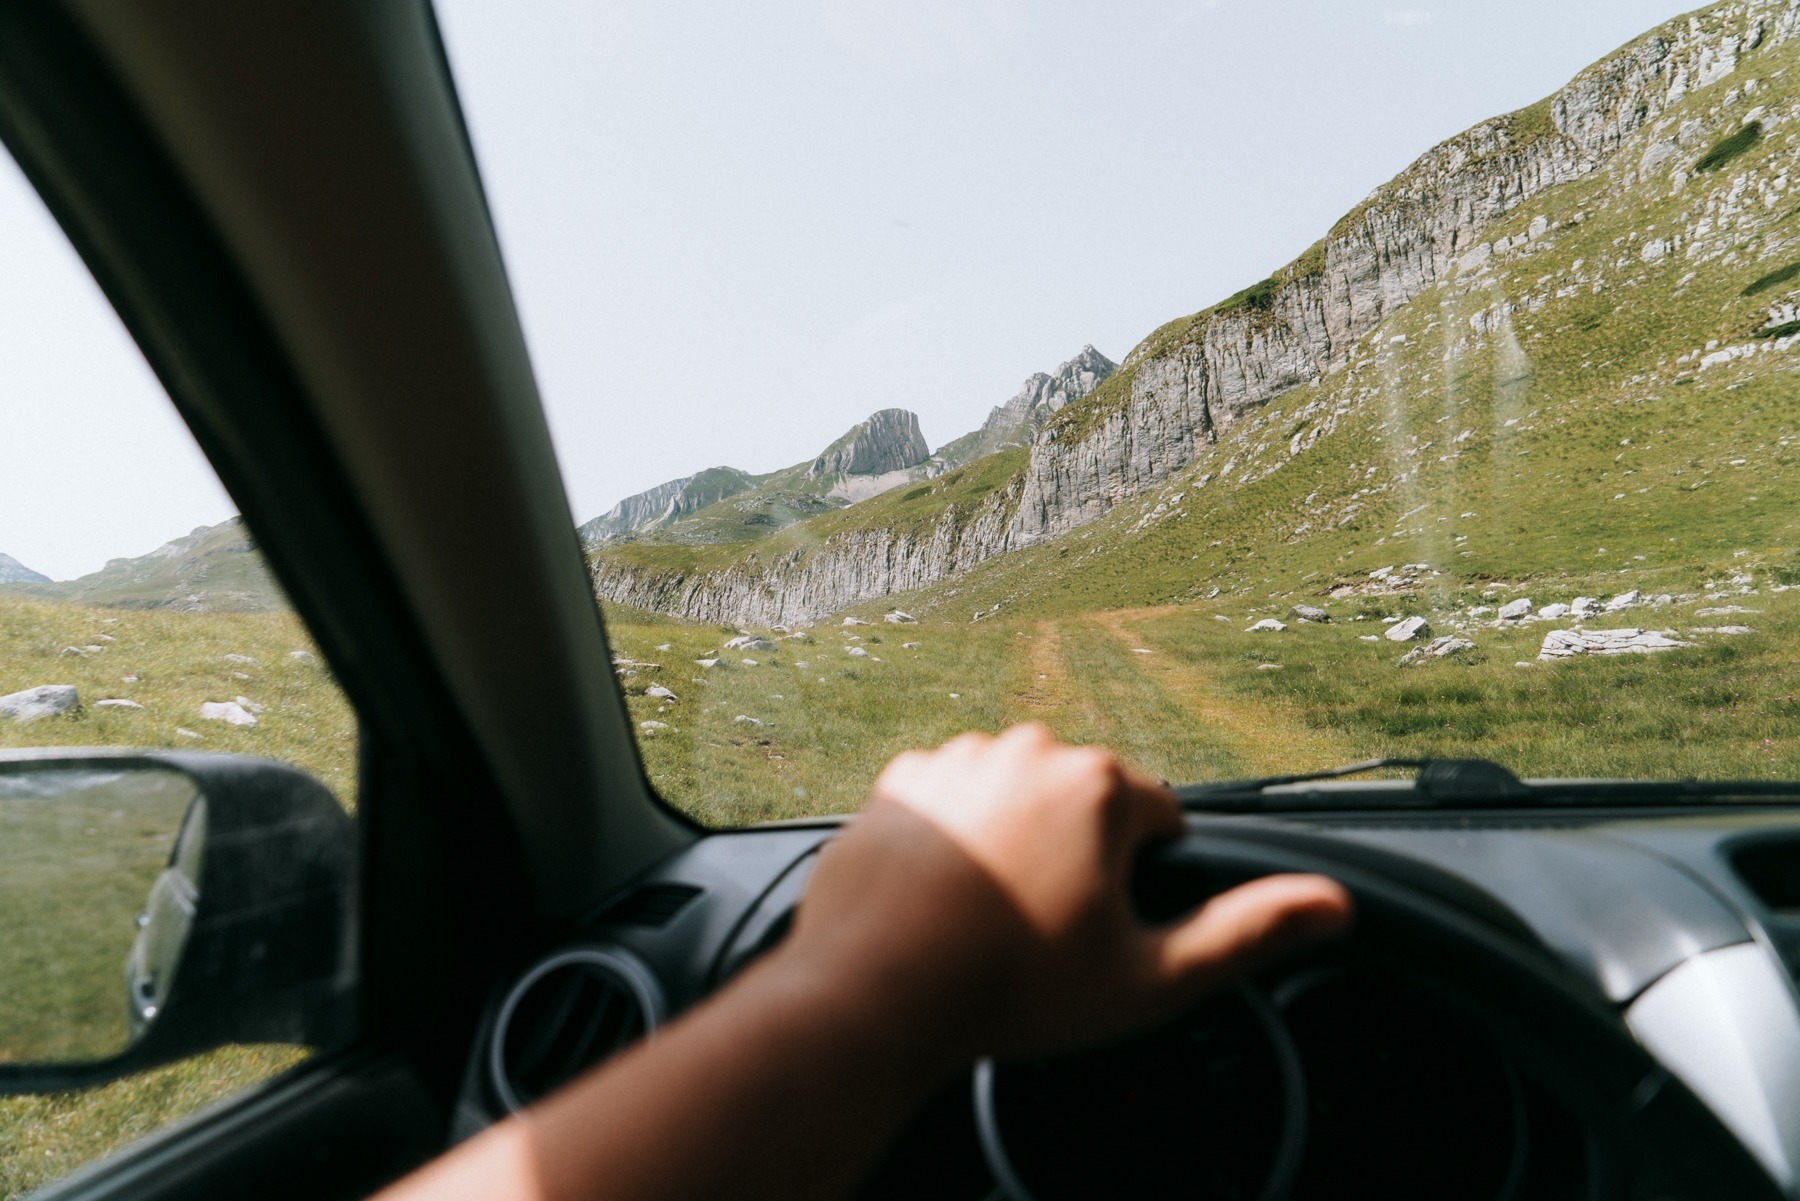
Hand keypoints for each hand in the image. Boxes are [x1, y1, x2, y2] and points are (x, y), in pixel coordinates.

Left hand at [778, 723, 1351, 1067]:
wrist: (872, 993)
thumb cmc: (1008, 989)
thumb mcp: (1150, 978)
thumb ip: (1246, 932)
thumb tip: (1333, 905)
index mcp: (1100, 786)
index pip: (1158, 820)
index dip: (1140, 881)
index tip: (1099, 926)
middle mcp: (1028, 748)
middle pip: (1085, 803)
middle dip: (1077, 857)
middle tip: (1042, 929)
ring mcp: (957, 759)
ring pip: (1017, 798)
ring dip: (1015, 841)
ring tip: (988, 918)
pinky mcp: (900, 780)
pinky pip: (953, 802)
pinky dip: (955, 838)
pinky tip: (944, 896)